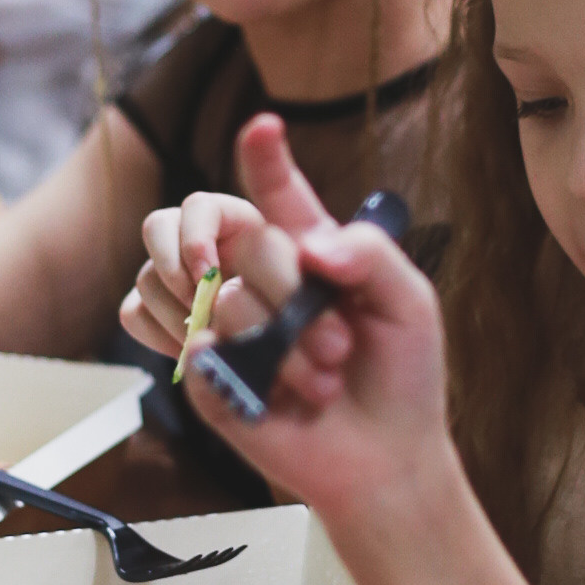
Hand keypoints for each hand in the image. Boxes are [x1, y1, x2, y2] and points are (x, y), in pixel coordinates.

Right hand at [117, 112, 454, 532]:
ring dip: (271, 344)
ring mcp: (219, 318)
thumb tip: (309, 246)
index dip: (264, 154)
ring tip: (315, 378)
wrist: (383, 458)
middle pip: (216, 224)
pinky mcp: (199, 367)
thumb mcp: (409, 303)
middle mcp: (253, 272)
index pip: (273, 189)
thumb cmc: (399, 375)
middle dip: (272, 277)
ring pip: (201, 290)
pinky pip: (175, 335)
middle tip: (334, 339)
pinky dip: (218, 360)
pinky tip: (258, 386)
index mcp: (303, 247)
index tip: (265, 126)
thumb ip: (371, 252)